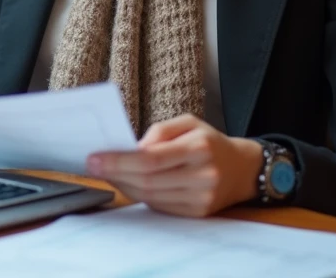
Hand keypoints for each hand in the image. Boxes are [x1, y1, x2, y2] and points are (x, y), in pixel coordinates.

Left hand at [86, 114, 262, 216]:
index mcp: (199, 148)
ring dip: (124, 185)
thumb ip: (159, 132)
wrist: (242, 169)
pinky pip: (160, 206)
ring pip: (151, 196)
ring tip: (108, 173)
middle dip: (115, 174)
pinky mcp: (198, 213)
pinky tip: (129, 184)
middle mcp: (202, 176)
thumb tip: (132, 148)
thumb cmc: (209, 142)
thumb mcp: (188, 123)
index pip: (151, 159)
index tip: (95, 158)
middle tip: (93, 166)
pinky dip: (140, 195)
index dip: (120, 161)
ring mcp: (201, 198)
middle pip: (148, 181)